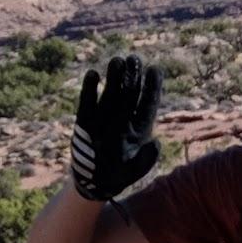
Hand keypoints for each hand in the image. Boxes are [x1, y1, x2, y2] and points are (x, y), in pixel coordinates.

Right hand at [70, 56, 162, 200]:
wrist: (96, 183)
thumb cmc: (120, 176)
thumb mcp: (137, 171)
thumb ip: (147, 159)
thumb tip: (155, 142)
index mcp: (140, 129)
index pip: (147, 104)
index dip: (152, 87)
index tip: (154, 69)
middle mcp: (123, 120)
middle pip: (129, 94)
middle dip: (132, 77)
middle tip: (134, 59)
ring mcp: (104, 120)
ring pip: (111, 95)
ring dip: (114, 78)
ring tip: (117, 60)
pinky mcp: (86, 123)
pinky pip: (88, 103)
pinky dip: (90, 90)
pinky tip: (94, 74)